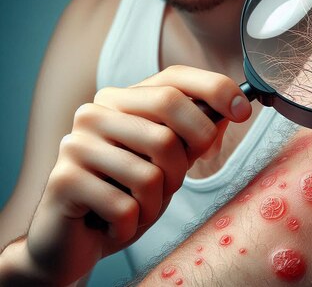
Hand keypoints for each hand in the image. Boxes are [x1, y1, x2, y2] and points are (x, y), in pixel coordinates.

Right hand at [21, 65, 251, 284]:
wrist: (75, 239)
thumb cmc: (126, 194)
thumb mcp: (169, 162)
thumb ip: (194, 135)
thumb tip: (233, 109)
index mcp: (121, 100)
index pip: (175, 77)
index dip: (215, 88)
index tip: (243, 111)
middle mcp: (95, 112)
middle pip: (170, 115)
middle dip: (186, 158)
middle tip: (172, 182)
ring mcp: (76, 143)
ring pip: (153, 170)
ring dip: (156, 202)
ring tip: (136, 206)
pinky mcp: (64, 179)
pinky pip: (127, 206)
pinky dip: (131, 224)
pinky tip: (114, 223)